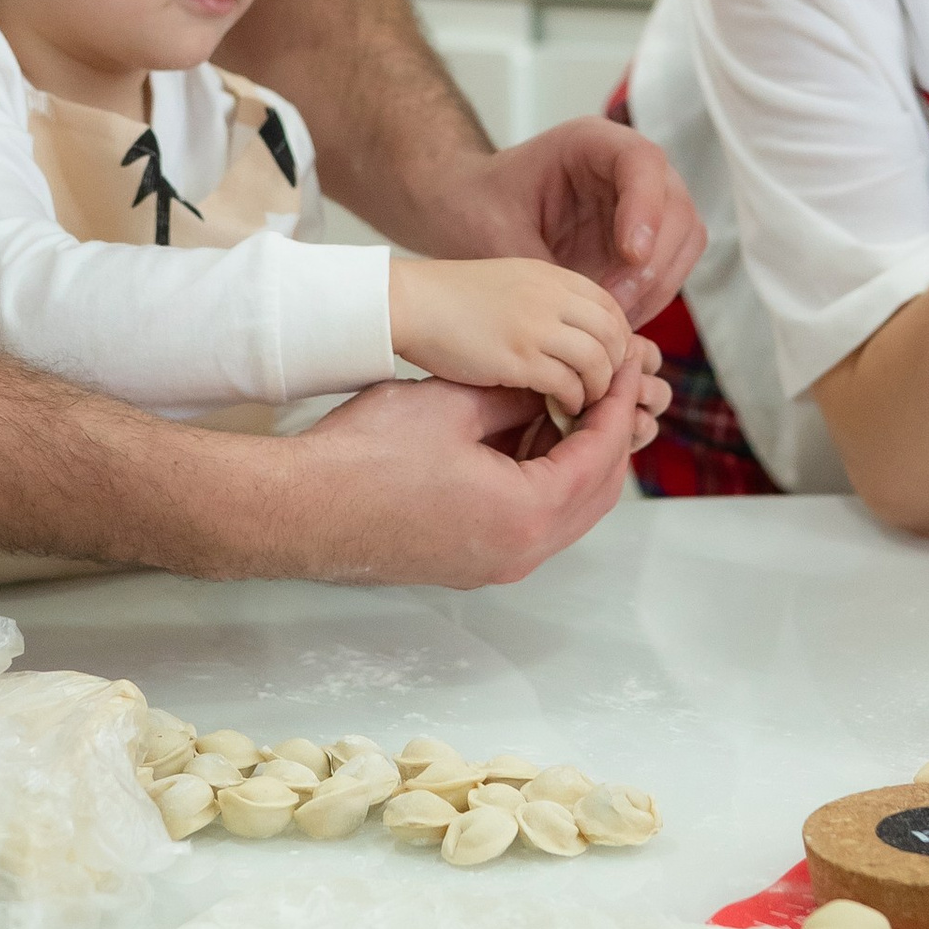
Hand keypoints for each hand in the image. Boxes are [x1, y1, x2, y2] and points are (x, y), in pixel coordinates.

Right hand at [289, 363, 659, 587]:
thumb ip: (517, 396)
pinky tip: (527, 435)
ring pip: (565, 509)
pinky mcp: (471, 560)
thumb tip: (553, 388)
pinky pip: (531, 518)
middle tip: (613, 385)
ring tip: (571, 403)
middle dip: (609, 435)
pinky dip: (541, 478)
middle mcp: (522, 551)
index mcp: (527, 515)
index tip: (628, 365)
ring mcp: (496, 562)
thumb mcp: (454, 405)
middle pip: (596, 491)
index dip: (617, 402)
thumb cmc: (366, 455)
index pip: (600, 454)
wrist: (300, 509)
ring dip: (575, 457)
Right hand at [389, 254, 637, 412]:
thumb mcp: (510, 283)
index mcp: (551, 277)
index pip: (610, 306)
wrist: (409, 303)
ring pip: (597, 362)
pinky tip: (561, 407)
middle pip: (612, 334)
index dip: (618, 338)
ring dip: (598, 389)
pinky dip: (573, 400)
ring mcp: (536, 327)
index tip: (610, 361)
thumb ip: (545, 300)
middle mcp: (551, 297)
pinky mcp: (518, 358)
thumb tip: (574, 334)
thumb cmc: (450, 300)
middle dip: (615, 367)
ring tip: (584, 402)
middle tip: (605, 389)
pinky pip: (567, 384)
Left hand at [410, 116, 703, 322]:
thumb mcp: (496, 234)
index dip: (647, 207)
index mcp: (589, 144)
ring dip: (657, 286)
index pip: (642, 161)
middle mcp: (625, 169)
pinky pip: (668, 270)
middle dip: (654, 262)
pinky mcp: (642, 240)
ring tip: (613, 322)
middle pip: (676, 206)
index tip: (631, 254)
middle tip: (615, 306)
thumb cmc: (473, 209)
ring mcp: (640, 204)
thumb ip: (543, 266)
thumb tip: (587, 310)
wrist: (465, 216)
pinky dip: (650, 299)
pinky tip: (615, 323)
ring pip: (684, 241)